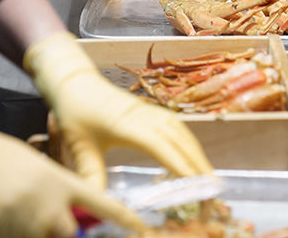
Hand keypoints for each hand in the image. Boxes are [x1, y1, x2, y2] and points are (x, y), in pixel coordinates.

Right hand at [0, 101, 143, 237]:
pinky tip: (8, 226)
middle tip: (66, 227)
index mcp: (61, 182)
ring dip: (44, 236)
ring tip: (31, 221)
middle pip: (75, 237)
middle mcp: (49, 206)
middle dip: (73, 237)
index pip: (104, 205)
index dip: (126, 220)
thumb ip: (56, 188)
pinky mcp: (1, 235)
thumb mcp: (36, 164)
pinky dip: (18, 237)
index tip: (141, 229)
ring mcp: (25, 224)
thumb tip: (70, 209)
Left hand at [25, 32, 213, 187]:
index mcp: (127, 124)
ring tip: (209, 178)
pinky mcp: (150, 110)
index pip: (161, 146)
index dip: (180, 164)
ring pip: (182, 132)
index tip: (196, 183)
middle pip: (179, 140)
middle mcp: (144, 115)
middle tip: (213, 191)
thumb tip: (97, 206)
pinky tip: (193, 156)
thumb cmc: (76, 112)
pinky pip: (177, 126)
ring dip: (197, 153)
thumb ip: (91, 175)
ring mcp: (149, 111)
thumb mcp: (79, 147)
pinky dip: (189, 142)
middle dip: (198, 165)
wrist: (74, 81)